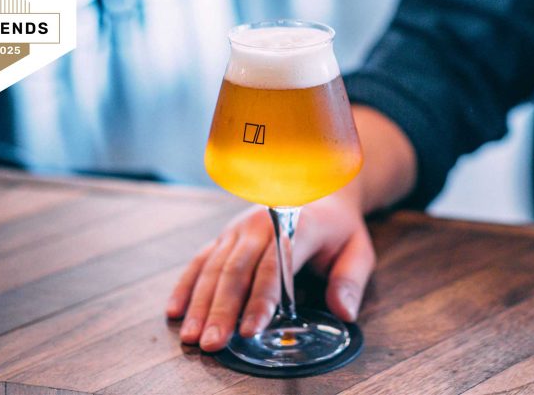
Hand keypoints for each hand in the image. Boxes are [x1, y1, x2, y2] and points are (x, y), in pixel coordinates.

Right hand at [165, 194, 374, 351]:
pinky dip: (186, 285)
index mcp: (296, 226)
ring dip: (200, 303)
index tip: (251, 330)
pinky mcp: (225, 235)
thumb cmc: (338, 228)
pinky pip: (200, 259)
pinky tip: (175, 311)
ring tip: (192, 336)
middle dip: (222, 310)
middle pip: (236, 271)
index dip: (261, 300)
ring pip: (214, 267)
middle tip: (212, 343)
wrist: (317, 191)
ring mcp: (239, 228)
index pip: (275, 267)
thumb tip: (344, 312)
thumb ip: (351, 281)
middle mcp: (262, 224)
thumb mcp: (358, 250)